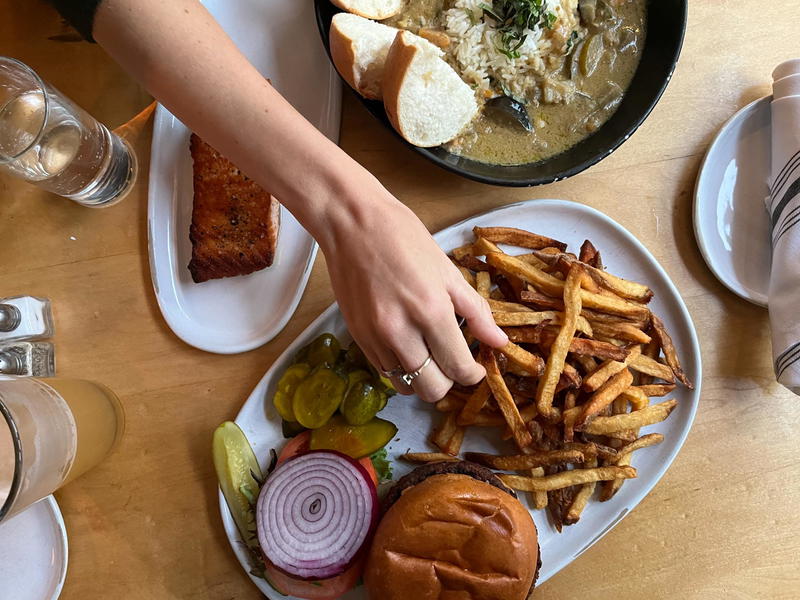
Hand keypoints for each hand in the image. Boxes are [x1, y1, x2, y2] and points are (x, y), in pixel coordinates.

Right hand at [314, 176, 507, 401]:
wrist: (352, 223)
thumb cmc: (403, 237)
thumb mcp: (447, 270)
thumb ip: (475, 311)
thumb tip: (499, 341)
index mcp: (431, 311)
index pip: (458, 368)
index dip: (473, 374)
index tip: (476, 367)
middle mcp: (401, 331)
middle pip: (431, 388)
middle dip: (448, 381)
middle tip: (454, 363)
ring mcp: (375, 337)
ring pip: (405, 385)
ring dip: (422, 377)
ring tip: (430, 356)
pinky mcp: (357, 336)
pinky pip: (384, 371)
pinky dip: (400, 368)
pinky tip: (408, 347)